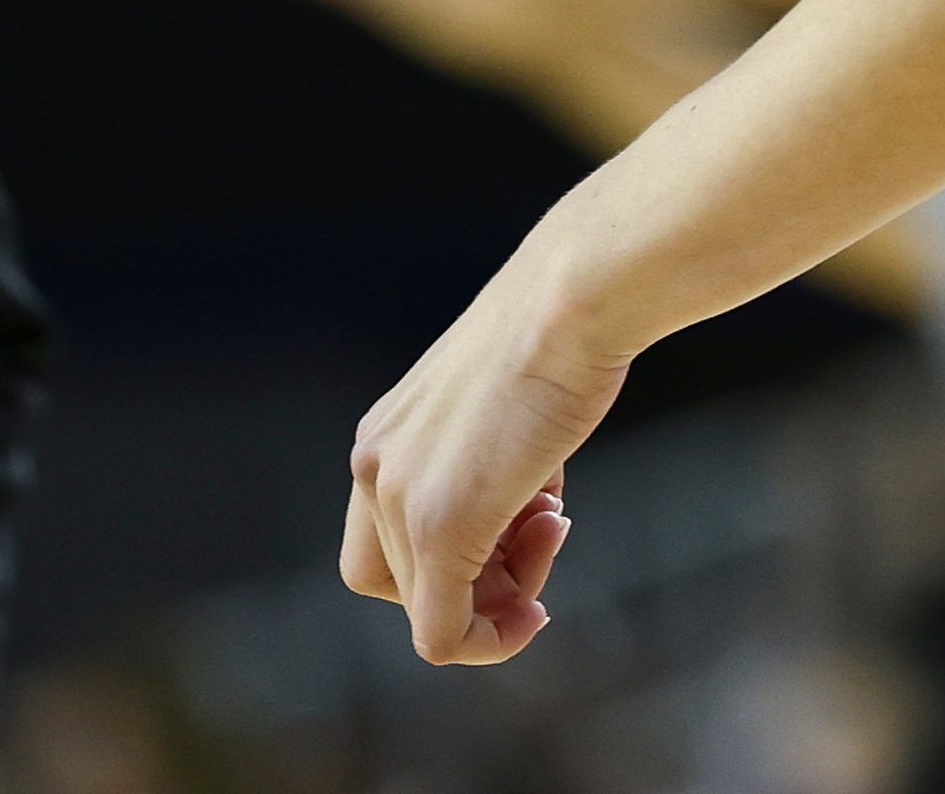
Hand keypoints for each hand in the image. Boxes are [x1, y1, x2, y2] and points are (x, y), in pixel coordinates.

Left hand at [342, 241, 630, 664]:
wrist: (571, 302)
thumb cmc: (557, 338)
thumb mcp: (505, 409)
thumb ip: (490, 466)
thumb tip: (521, 517)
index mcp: (384, 436)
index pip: (390, 537)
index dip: (458, 555)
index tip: (528, 530)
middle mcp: (373, 466)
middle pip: (400, 579)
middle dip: (476, 579)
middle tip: (542, 538)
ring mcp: (398, 497)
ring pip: (428, 608)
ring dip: (500, 597)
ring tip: (554, 529)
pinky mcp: (438, 526)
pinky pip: (442, 633)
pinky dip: (488, 642)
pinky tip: (535, 613)